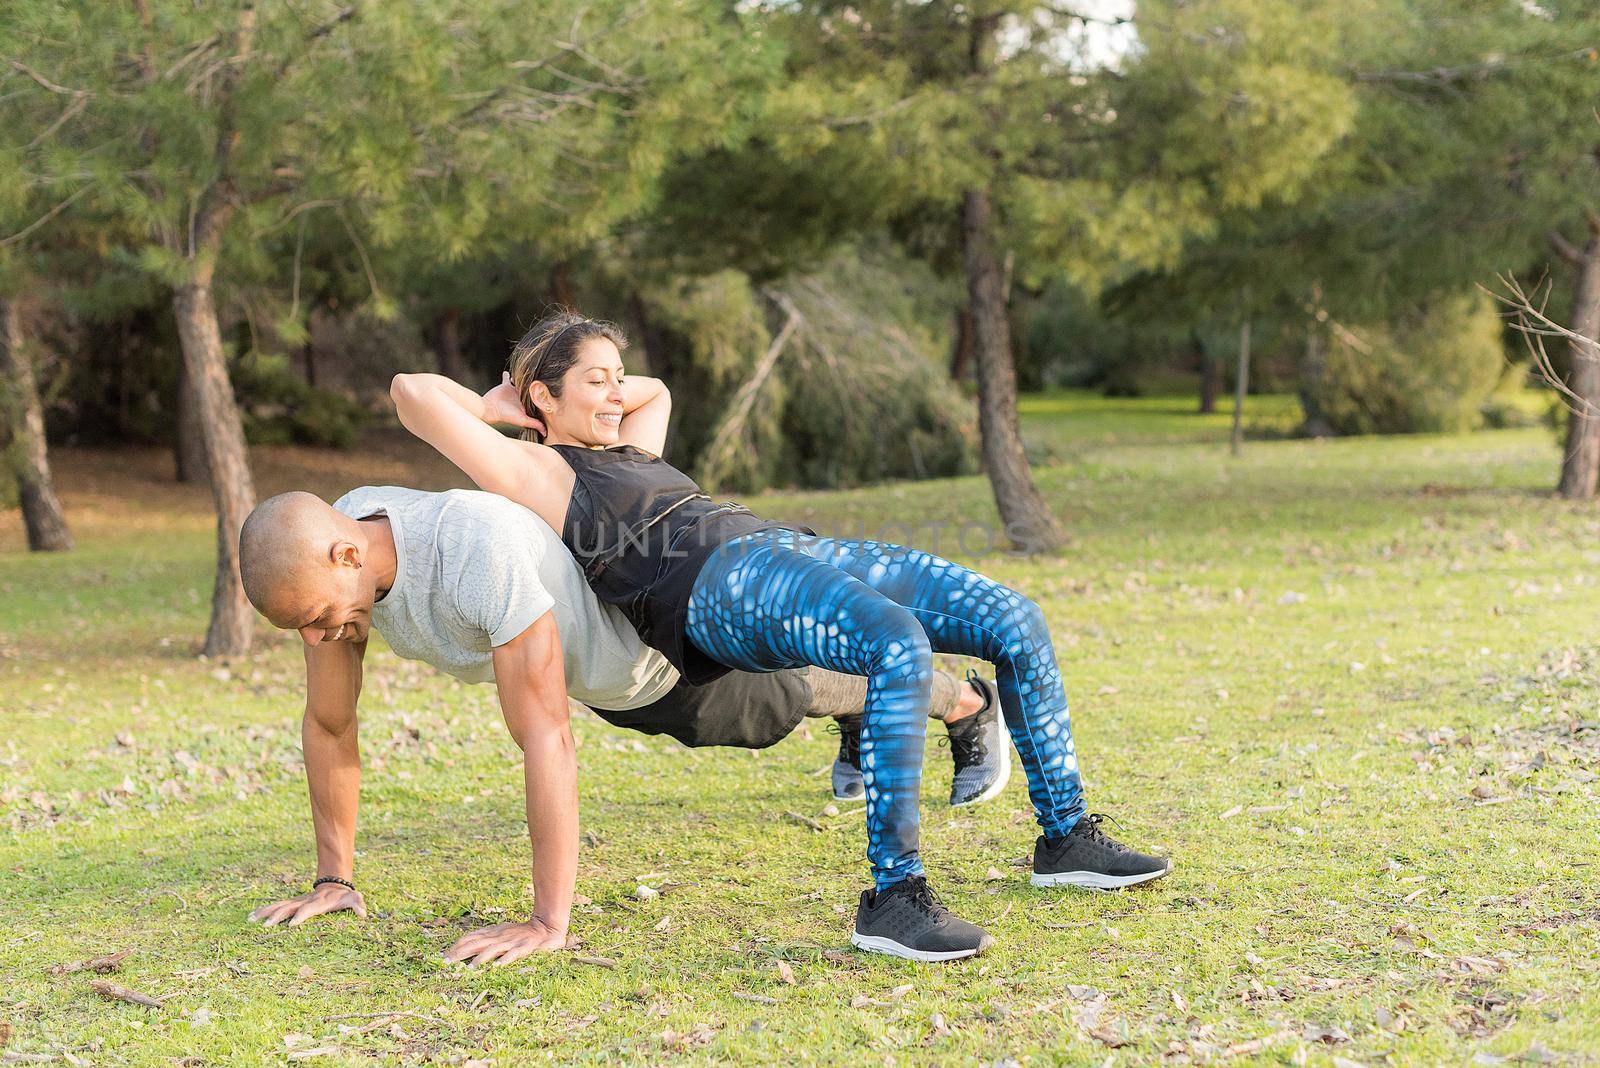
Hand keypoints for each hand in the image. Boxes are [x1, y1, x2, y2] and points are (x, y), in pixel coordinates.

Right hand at [248, 883, 366, 927]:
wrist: (333, 885)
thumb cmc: (344, 897)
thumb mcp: (354, 899)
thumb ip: (358, 904)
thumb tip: (364, 914)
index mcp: (318, 903)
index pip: (309, 910)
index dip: (301, 916)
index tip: (292, 924)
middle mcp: (304, 902)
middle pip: (289, 908)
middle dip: (278, 916)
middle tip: (267, 926)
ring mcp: (296, 902)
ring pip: (279, 907)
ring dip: (265, 913)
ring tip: (250, 919)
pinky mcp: (291, 904)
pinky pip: (276, 907)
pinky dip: (263, 911)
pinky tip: (250, 916)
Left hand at [443, 917, 567, 966]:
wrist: (544, 927)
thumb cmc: (519, 933)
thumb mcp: (500, 932)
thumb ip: (485, 938)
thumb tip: (464, 944)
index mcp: (493, 933)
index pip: (470, 938)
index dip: (456, 946)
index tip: (443, 956)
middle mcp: (499, 936)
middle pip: (477, 944)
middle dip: (461, 953)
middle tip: (447, 963)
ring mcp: (511, 942)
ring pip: (493, 950)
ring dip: (481, 959)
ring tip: (470, 968)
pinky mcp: (524, 948)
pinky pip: (513, 954)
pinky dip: (505, 959)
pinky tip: (498, 967)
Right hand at [482, 372, 544, 433]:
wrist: (490, 408)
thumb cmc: (506, 415)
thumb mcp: (523, 420)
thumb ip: (534, 424)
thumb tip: (545, 434)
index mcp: (525, 405)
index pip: (536, 400)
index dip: (542, 398)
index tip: (550, 393)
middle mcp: (520, 398)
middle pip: (530, 391)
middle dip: (535, 386)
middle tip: (543, 380)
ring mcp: (513, 391)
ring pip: (521, 383)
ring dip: (524, 380)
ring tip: (530, 374)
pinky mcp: (505, 385)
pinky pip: (507, 378)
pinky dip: (507, 375)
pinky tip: (509, 372)